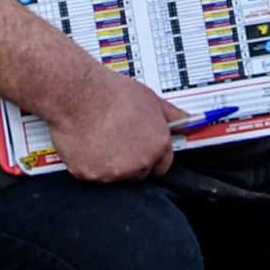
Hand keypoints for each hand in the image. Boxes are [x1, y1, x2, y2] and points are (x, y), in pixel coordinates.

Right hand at [45, 68, 180, 182]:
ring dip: (108, 162)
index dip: (151, 155)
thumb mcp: (151, 99)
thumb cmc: (111, 92)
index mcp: (157, 145)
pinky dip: (88, 163)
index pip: (162, 165)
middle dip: (129, 159)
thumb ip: (173, 115)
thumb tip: (191, 120)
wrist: (78, 93)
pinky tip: (86, 142)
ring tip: (99, 135)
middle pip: (138, 172)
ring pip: (114, 175)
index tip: (140, 147)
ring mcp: (114, 172)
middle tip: (116, 136)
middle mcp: (139, 163)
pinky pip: (91, 175)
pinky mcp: (91, 176)